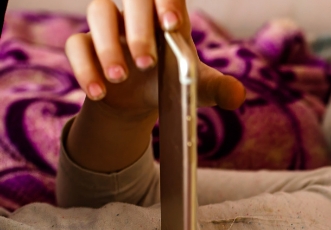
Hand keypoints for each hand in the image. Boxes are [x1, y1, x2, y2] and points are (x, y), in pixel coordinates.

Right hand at [65, 0, 245, 120]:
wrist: (138, 103)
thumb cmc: (172, 86)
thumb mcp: (198, 90)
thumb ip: (219, 90)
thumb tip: (237, 96)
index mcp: (169, 18)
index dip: (166, 1)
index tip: (172, 26)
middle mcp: (138, 15)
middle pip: (134, 0)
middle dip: (139, 30)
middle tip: (147, 64)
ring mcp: (109, 27)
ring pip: (100, 12)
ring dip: (108, 47)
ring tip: (120, 78)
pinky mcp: (85, 45)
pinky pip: (77, 44)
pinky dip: (85, 68)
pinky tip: (100, 92)